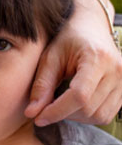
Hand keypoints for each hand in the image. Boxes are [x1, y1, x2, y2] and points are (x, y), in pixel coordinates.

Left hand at [25, 4, 121, 125]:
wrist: (90, 27)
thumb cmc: (68, 39)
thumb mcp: (50, 57)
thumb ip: (41, 85)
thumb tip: (32, 113)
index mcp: (98, 58)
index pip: (79, 96)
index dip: (57, 111)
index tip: (38, 118)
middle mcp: (117, 70)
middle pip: (89, 108)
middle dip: (63, 114)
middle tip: (45, 108)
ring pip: (99, 116)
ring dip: (76, 117)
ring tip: (60, 104)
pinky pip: (107, 114)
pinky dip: (88, 115)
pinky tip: (74, 104)